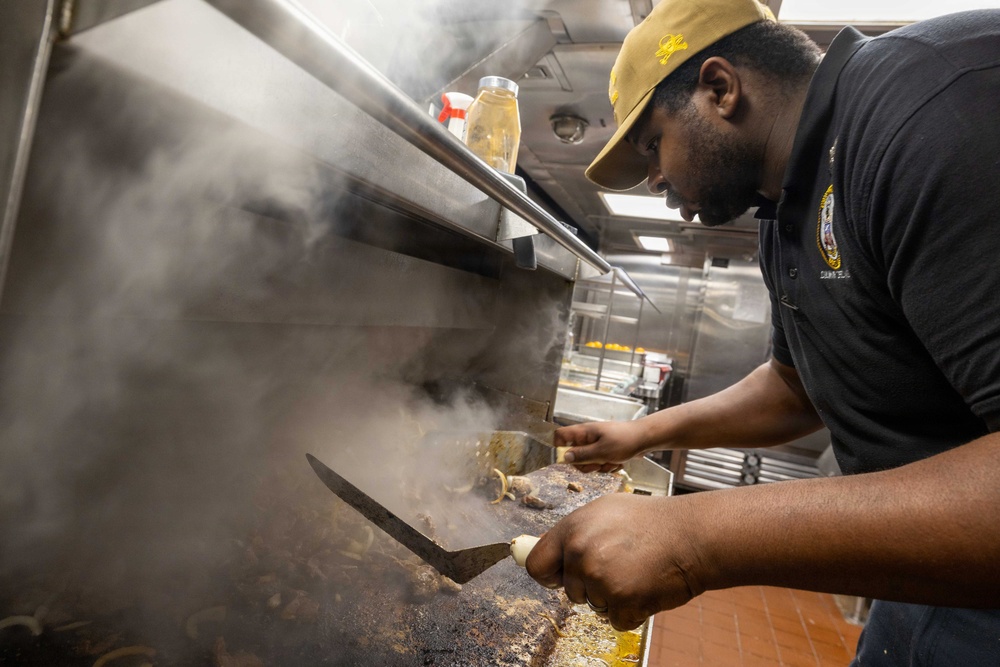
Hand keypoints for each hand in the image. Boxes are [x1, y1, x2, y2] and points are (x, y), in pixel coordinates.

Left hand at [524, 493, 703, 630]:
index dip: (548, 575)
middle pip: (570, 590)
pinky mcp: (621, 600)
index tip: (559, 578)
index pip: (536, 565)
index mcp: (572, 529)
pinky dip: (631, 611)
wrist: (691, 534)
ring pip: (594, 605)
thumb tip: (548, 550)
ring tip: (635, 571)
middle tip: (618, 566)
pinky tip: (646, 586)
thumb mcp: (604, 511)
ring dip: (612, 597)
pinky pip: (616, 619)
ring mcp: (600, 577)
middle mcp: (580, 552)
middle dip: (590, 586)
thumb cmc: (651, 520)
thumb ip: (574, 532)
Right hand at [555, 420, 646, 472]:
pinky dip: (608, 465)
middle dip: (586, 464)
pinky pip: (599, 463)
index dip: (559, 448)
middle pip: (574, 455)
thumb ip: (582, 455)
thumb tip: (565, 457)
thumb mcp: (602, 451)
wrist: (645, 439)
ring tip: (611, 461)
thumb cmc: (625, 440)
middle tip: (597, 464)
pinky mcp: (605, 451)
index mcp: (584, 432)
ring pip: (588, 462)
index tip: (568, 460)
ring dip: (599, 466)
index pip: (560, 435)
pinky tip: (617, 461)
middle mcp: (588, 437)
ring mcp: (596, 444)